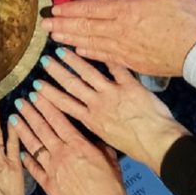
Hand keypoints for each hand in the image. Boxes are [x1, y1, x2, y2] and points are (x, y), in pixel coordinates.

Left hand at [11, 92, 130, 194]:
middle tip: (20, 100)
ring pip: (34, 145)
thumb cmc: (110, 189)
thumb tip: (96, 137)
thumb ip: (100, 146)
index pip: (58, 119)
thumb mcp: (111, 160)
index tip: (37, 94)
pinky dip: (26, 159)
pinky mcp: (48, 184)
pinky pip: (33, 168)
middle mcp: (62, 153)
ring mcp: (53, 168)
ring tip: (13, 117)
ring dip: (23, 130)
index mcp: (78, 145)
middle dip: (30, 113)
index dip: (46, 105)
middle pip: (42, 129)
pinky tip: (20, 151)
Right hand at [35, 48, 188, 174]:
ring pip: (89, 73)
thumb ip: (97, 128)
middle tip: (44, 61)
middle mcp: (98, 104)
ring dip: (73, 60)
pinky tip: (98, 46)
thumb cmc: (137, 148)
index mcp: (92, 121)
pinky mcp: (130, 86)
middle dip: (56, 72)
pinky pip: (117, 68)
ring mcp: (113, 93)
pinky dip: (107, 57)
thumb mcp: (109, 143)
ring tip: (62, 50)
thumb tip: (90, 125)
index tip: (37, 86)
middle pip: (72, 85)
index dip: (49, 94)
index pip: (64, 104)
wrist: (158, 144)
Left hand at [42, 0, 195, 75]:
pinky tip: (77, 52)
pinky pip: (103, 58)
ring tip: (53, 37)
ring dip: (70, 40)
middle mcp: (120, 31)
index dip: (70, 9)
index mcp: (127, 11)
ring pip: (90, 44)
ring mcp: (124, 50)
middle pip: (84, 27)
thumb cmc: (188, 19)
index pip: (91, 9)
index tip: (54, 8)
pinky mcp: (131, 63)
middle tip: (44, 25)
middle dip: (62, 25)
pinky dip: (88, 54)